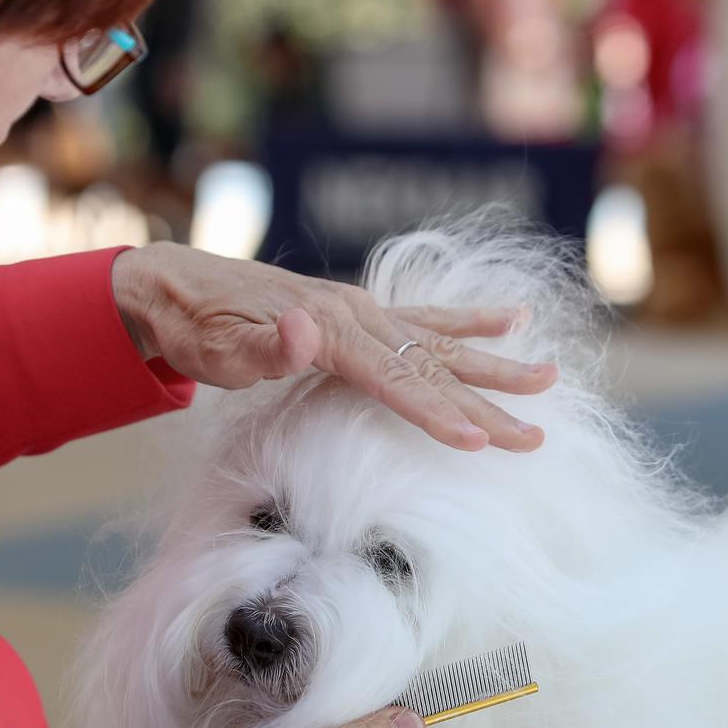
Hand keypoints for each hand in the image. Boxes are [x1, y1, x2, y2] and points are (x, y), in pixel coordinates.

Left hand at [112, 242, 556, 451]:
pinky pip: (426, 317)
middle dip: (487, 402)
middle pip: (432, 365)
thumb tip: (304, 329)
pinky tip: (511, 318)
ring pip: (441, 342)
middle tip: (536, 435)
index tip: (479, 440)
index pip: (394, 379)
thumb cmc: (196, 326)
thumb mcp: (218, 346)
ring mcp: (362, 311)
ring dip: (495, 363)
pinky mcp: (359, 313)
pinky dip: (469, 318)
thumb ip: (265, 345)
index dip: (436, 411)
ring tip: (550, 377)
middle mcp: (356, 316)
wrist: (177, 286)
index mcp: (329, 329)